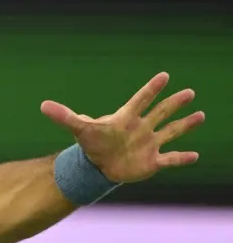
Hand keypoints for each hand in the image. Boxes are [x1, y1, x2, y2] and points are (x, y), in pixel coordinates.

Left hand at [40, 72, 205, 183]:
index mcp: (126, 118)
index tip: (164, 76)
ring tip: (200, 115)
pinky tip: (195, 155)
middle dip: (174, 103)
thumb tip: (43, 105)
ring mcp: (149, 144)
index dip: (151, 90)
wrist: (98, 167)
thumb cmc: (91, 144)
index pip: (140, 100)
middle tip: (189, 92)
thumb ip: (64, 117)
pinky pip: (170, 159)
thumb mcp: (79, 129)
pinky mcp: (152, 161)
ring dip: (185, 125)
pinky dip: (182, 158)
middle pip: (160, 113)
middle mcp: (141, 128)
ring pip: (170, 132)